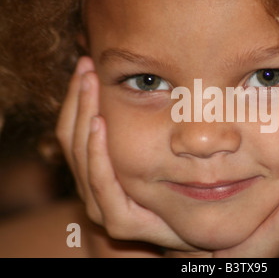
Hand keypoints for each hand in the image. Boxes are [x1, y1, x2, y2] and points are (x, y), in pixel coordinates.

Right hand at [56, 57, 193, 251]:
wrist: (189, 230)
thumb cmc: (173, 188)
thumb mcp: (153, 152)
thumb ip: (140, 125)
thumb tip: (141, 80)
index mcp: (97, 169)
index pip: (75, 130)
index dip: (77, 98)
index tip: (85, 65)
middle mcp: (94, 187)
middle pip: (71, 139)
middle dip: (78, 100)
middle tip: (85, 67)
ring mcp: (102, 205)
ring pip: (81, 156)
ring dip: (84, 117)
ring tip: (89, 85)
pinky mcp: (120, 221)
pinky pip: (102, 182)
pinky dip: (97, 152)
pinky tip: (100, 123)